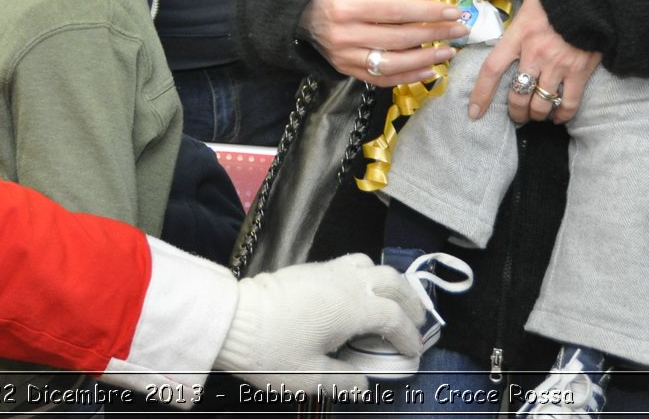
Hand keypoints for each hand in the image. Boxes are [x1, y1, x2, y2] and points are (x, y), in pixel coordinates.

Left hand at [215, 254, 422, 397]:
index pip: (394, 318)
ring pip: (371, 265)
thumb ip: (345, 381)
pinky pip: (351, 264)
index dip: (410, 336)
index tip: (414, 354)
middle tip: (418, 322)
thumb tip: (365, 384)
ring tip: (393, 304)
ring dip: (389, 284)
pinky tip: (359, 296)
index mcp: (351, 307)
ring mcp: (327, 270)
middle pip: (391, 282)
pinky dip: (367, 277)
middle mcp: (345, 282)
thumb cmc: (271, 351)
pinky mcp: (310, 268)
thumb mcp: (310, 378)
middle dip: (410, 301)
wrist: (230, 320)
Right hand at [299, 0, 466, 85]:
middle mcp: (345, 36)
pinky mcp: (346, 70)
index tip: (454, 11)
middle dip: (434, 34)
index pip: (397, 11)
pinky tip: (428, 71)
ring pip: (392, 64)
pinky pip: (381, 79)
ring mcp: (345, 57)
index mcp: (348, 7)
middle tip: (460, 30)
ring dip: (425, 60)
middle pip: (398, 38)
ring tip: (448, 52)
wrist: (301, 10)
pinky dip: (407, 78)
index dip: (428, 12)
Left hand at [463, 0, 600, 124]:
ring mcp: (559, 65)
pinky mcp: (581, 71)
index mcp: (520, 33)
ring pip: (541, 103)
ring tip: (533, 115)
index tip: (474, 112)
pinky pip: (569, 103)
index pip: (492, 69)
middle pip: (517, 94)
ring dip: (535, 114)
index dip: (481, 94)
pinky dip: (562, 114)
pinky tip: (558, 116)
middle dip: (513, 110)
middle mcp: (536, 54)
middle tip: (514, 114)